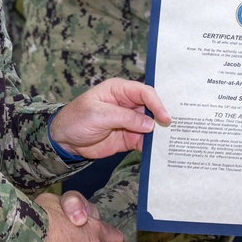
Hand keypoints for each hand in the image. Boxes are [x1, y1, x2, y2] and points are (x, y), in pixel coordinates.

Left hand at [50, 78, 169, 159]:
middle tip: (177, 129)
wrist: (64, 141)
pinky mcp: (129, 137)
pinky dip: (152, 146)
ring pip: (151, 125)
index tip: (165, 118)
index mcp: (119, 90)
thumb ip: (124, 118)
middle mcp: (128, 104)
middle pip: (152, 108)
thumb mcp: (98, 115)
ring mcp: (129, 121)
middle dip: (163, 117)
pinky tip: (160, 151)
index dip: (157, 103)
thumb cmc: (76, 119)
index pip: (144, 92)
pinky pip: (145, 140)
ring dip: (160, 133)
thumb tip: (150, 125)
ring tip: (172, 142)